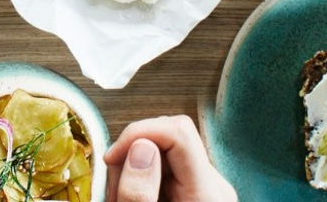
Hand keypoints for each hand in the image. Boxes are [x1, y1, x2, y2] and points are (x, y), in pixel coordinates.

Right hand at [106, 117, 235, 201]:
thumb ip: (140, 192)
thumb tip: (140, 145)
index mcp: (208, 193)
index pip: (178, 130)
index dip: (140, 132)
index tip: (113, 156)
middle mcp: (213, 184)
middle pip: (168, 138)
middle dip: (132, 155)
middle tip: (114, 189)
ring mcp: (207, 187)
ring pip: (163, 151)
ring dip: (134, 168)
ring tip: (121, 197)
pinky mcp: (196, 191)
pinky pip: (166, 168)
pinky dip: (143, 179)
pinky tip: (136, 197)